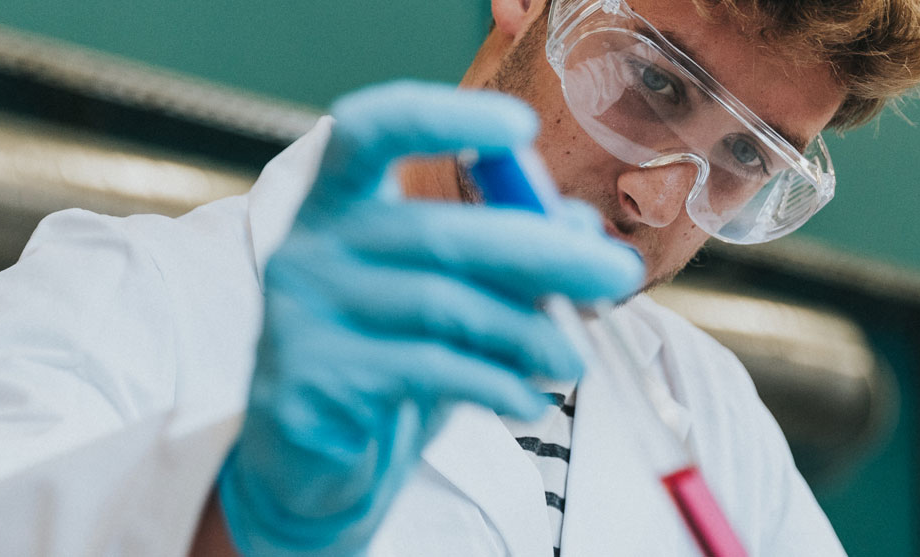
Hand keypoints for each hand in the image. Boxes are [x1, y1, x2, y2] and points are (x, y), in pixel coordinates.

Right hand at [215, 81, 642, 555]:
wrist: (314, 459)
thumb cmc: (392, 356)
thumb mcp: (454, 297)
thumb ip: (509, 256)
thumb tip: (583, 230)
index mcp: (339, 201)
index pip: (370, 129)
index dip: (442, 116)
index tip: (520, 127)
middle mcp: (309, 245)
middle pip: (437, 231)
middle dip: (543, 252)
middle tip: (618, 273)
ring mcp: (301, 314)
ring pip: (441, 305)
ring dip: (527, 331)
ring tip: (575, 360)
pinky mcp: (312, 382)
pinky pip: (425, 369)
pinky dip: (493, 383)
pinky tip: (527, 401)